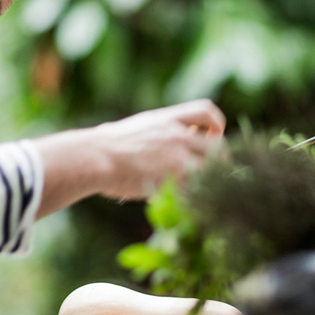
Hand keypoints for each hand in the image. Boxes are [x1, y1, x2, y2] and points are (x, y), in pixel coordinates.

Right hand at [93, 99, 225, 200]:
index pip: (207, 111)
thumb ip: (158, 131)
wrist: (96, 157)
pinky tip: (187, 203)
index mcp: (168, 119)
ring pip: (210, 171)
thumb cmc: (105, 144)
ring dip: (209, 182)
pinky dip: (195, 198)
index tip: (212, 136)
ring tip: (202, 191)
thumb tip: (162, 137)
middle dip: (219, 160)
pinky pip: (195, 190)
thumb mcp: (137, 126)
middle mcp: (177, 135)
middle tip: (212, 171)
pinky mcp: (172, 180)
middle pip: (217, 146)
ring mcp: (177, 157)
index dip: (216, 124)